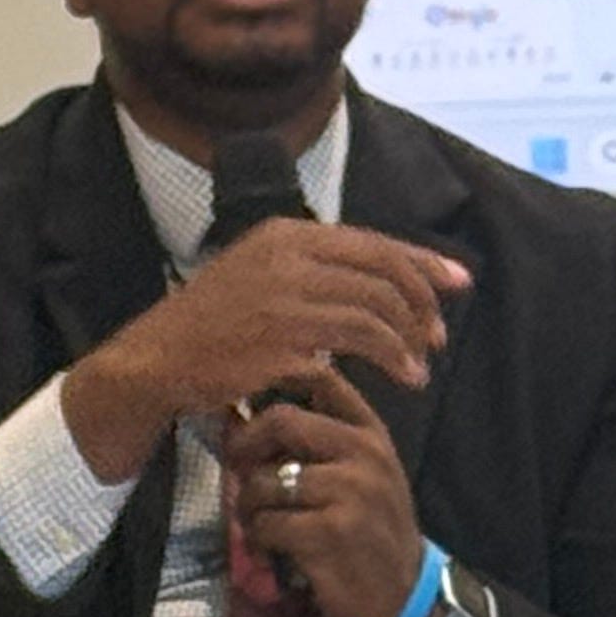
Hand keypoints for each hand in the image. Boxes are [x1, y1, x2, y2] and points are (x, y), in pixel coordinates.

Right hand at [60, 220, 466, 486]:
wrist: (156, 361)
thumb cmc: (212, 329)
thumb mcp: (258, 277)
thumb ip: (311, 273)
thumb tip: (373, 283)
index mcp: (285, 235)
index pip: (373, 241)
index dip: (423, 262)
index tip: (459, 283)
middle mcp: (286, 257)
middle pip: (382, 272)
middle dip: (421, 304)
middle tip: (436, 336)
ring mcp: (283, 298)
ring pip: (375, 309)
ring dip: (408, 340)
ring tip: (418, 369)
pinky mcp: (282, 341)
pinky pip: (355, 346)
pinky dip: (388, 360)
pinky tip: (398, 380)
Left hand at [223, 369, 427, 616]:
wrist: (404, 597)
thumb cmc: (371, 533)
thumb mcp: (365, 475)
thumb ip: (324, 442)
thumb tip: (245, 415)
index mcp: (371, 434)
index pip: (321, 379)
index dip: (273, 387)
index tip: (251, 416)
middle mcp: (365, 454)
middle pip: (281, 421)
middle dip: (246, 446)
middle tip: (238, 471)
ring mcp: (350, 492)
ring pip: (264, 480)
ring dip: (249, 506)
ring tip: (258, 525)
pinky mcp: (330, 533)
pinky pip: (267, 523)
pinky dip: (258, 540)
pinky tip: (269, 551)